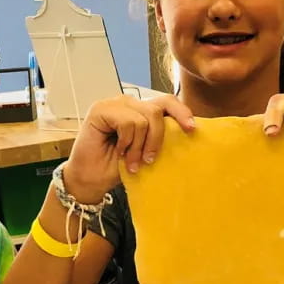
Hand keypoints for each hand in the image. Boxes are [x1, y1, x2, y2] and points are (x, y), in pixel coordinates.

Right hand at [63, 95, 194, 201]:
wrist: (90, 180)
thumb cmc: (116, 167)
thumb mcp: (145, 150)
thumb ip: (157, 135)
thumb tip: (187, 131)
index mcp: (140, 110)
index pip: (167, 102)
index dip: (182, 112)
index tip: (192, 129)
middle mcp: (128, 103)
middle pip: (158, 109)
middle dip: (157, 138)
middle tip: (149, 160)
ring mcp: (113, 104)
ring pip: (145, 118)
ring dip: (139, 145)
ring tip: (130, 161)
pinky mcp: (100, 110)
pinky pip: (129, 122)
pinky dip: (127, 142)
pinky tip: (119, 151)